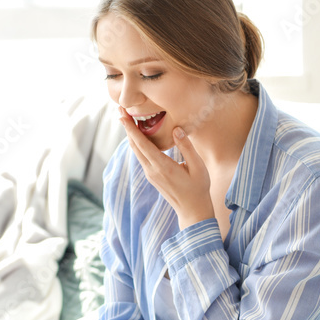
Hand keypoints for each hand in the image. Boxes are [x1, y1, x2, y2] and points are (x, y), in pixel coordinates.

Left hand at [118, 107, 214, 229]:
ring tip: (127, 118)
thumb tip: (176, 129)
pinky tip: (138, 135)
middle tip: (121, 109)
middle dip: (126, 127)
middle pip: (134, 145)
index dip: (130, 128)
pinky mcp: (151, 176)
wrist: (192, 210)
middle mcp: (152, 170)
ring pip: (136, 151)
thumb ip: (186, 147)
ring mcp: (150, 174)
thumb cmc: (198, 188)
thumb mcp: (198, 166)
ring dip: (131, 135)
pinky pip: (141, 156)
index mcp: (163, 167)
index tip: (122, 114)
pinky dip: (137, 143)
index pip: (142, 144)